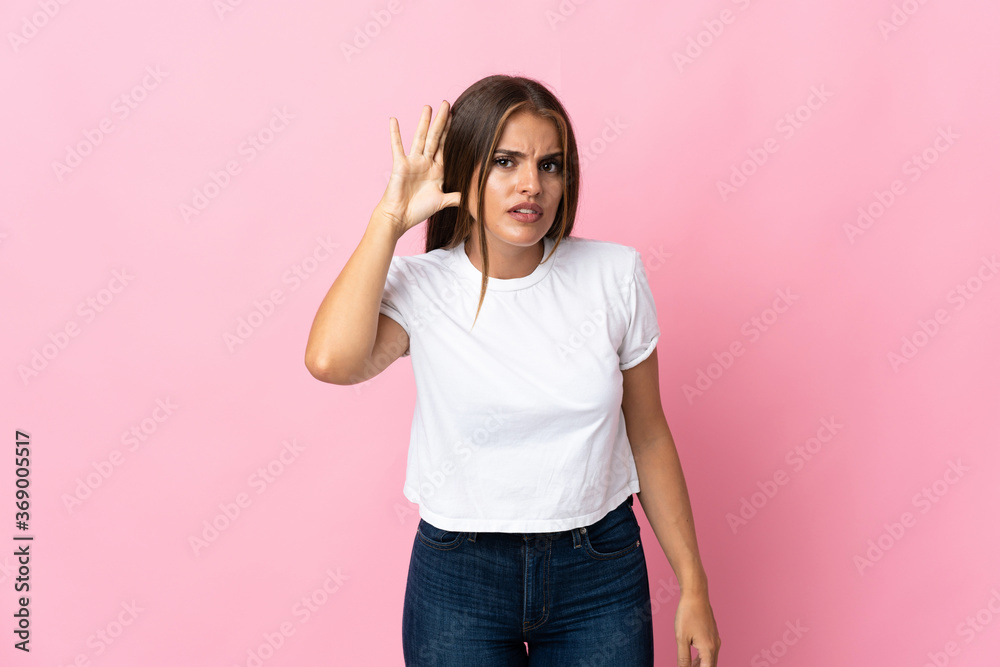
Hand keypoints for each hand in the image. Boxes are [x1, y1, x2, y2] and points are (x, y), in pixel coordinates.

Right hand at [375, 100, 460, 234]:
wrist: (400, 217)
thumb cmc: (418, 210)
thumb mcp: (442, 202)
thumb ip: (457, 197)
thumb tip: (474, 197)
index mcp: (437, 170)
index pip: (447, 148)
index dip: (453, 134)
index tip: (459, 119)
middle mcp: (426, 163)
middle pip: (436, 138)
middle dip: (442, 122)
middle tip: (447, 104)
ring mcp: (413, 162)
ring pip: (420, 138)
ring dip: (424, 123)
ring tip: (428, 107)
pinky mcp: (400, 164)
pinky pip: (397, 146)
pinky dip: (395, 134)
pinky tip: (393, 120)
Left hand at [675, 590, 720, 666]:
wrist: (696, 595)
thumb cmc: (687, 614)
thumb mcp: (681, 638)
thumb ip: (683, 658)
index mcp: (709, 649)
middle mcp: (715, 645)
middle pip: (710, 666)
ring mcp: (715, 640)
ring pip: (710, 660)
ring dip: (700, 665)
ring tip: (687, 666)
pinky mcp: (712, 635)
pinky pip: (709, 651)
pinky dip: (701, 658)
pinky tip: (692, 659)